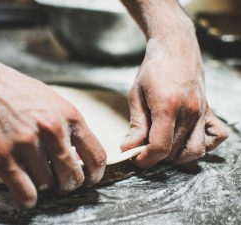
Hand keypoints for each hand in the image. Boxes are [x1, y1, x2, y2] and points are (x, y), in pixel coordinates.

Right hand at [0, 53, 105, 207]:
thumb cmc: (19, 92)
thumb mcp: (54, 101)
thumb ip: (70, 126)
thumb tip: (81, 154)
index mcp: (69, 116)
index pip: (96, 157)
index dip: (95, 175)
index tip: (88, 179)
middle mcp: (52, 130)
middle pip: (74, 177)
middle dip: (68, 185)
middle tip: (59, 181)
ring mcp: (27, 143)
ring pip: (48, 185)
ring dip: (44, 186)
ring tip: (36, 174)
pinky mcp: (2, 155)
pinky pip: (25, 192)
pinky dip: (29, 199)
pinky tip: (28, 194)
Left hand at [121, 33, 227, 167]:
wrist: (175, 47)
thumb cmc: (152, 69)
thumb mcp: (136, 94)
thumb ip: (136, 124)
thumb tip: (129, 148)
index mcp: (167, 106)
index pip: (160, 146)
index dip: (146, 159)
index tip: (136, 159)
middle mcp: (189, 111)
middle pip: (175, 151)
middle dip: (156, 157)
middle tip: (143, 149)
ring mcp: (202, 111)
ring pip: (195, 150)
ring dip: (177, 155)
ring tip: (162, 145)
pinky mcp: (209, 110)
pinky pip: (216, 136)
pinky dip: (203, 144)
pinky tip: (186, 139)